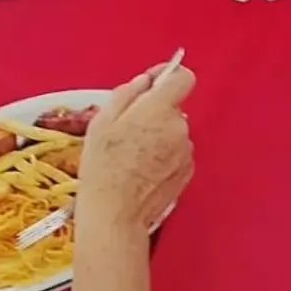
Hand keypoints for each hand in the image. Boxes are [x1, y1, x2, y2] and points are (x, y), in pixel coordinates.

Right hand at [76, 65, 194, 232]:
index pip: (183, 78)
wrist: (115, 213)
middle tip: (129, 131)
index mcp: (159, 109)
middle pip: (173, 108)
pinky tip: (143, 171)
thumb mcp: (102, 122)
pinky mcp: (188, 171)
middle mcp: (180, 127)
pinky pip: (177, 153)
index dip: (169, 77)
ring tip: (132, 156)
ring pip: (174, 132)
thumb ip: (127, 94)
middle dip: (155, 113)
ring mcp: (186, 151)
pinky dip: (164, 156)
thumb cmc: (102, 167)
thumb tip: (145, 82)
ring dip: (159, 136)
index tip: (153, 84)